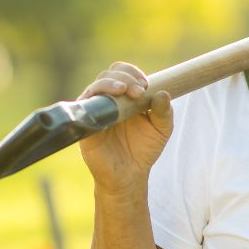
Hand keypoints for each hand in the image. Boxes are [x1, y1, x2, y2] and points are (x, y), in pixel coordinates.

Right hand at [77, 62, 173, 194]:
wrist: (129, 175)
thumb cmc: (144, 149)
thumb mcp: (161, 129)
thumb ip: (164, 112)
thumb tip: (164, 93)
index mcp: (124, 96)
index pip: (122, 73)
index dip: (132, 73)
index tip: (146, 84)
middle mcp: (107, 100)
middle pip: (108, 74)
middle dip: (125, 78)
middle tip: (140, 91)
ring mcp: (94, 111)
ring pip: (95, 86)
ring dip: (111, 84)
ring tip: (126, 91)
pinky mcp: (84, 125)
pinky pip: (83, 107)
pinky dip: (95, 99)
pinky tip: (109, 101)